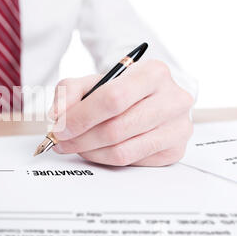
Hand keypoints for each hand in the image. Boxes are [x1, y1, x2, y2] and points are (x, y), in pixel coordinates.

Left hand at [50, 60, 193, 166]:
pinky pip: (131, 162)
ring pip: (122, 151)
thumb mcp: (93, 81)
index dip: (81, 117)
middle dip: (80, 139)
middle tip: (61, 141)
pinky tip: (96, 149)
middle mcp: (173, 99)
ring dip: (90, 152)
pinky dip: (105, 159)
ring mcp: (177, 127)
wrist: (149, 98)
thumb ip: (69, 92)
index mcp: (153, 73)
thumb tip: (58, 116)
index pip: (112, 99)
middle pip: (116, 128)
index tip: (60, 128)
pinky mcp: (174, 150)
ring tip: (76, 145)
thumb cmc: (121, 89)